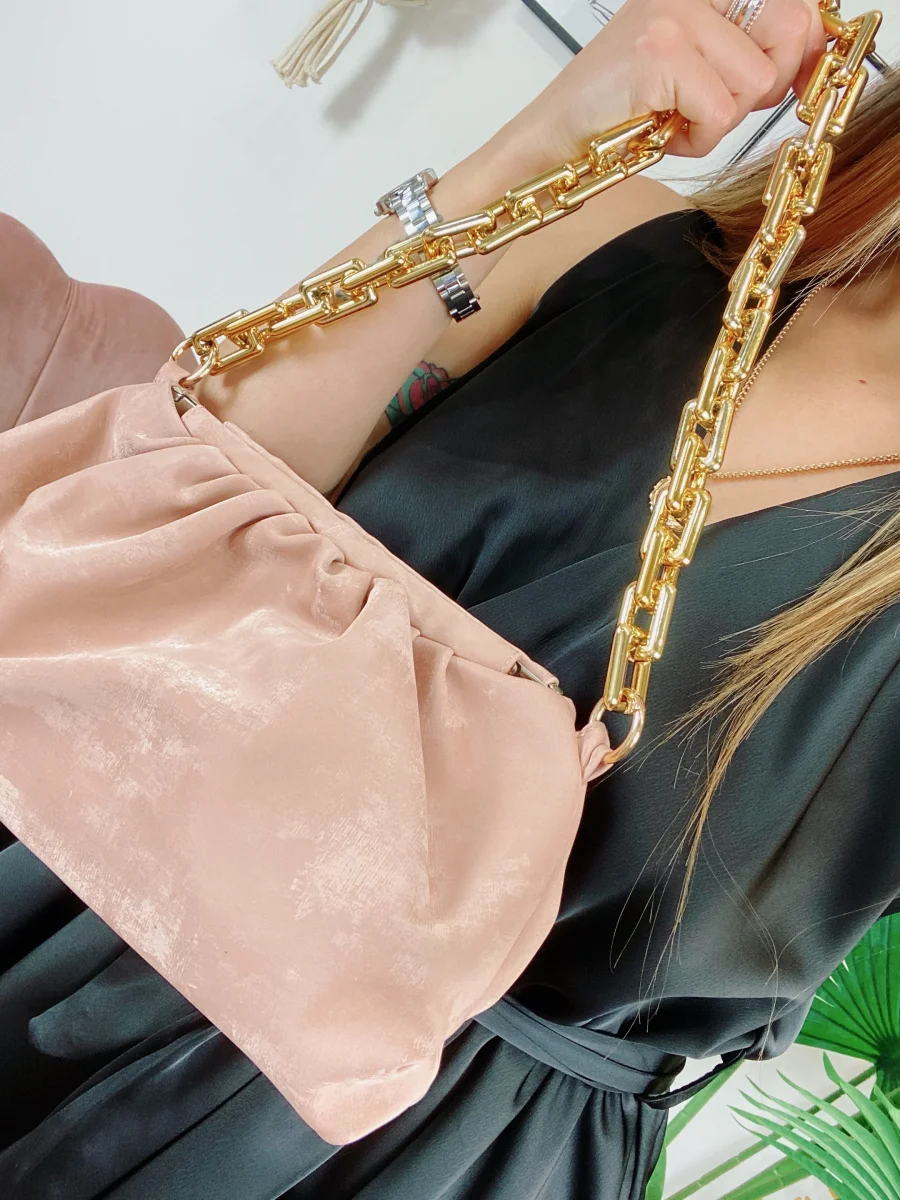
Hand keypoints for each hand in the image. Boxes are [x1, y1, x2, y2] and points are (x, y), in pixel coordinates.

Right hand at [509, 0, 825, 164]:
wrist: (552, 140)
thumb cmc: (618, 113)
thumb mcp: (693, 70)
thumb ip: (748, 49)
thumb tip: (814, 48)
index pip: (793, 4)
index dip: (801, 49)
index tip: (785, 82)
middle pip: (788, 33)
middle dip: (760, 89)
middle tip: (709, 107)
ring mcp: (674, 16)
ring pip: (756, 82)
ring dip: (719, 122)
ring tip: (673, 119)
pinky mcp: (661, 53)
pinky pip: (720, 113)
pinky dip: (696, 140)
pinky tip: (660, 132)